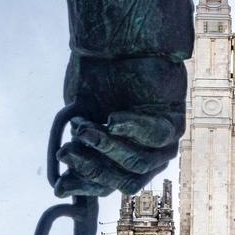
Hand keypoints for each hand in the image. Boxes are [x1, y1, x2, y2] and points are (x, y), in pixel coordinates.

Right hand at [52, 54, 186, 196]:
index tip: (59, 184)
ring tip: (86, 130)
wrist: (117, 45)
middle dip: (94, 170)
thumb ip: (77, 150)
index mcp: (120, 162)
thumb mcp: (80, 118)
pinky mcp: (175, 123)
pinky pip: (157, 136)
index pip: (105, 187)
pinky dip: (133, 129)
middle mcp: (145, 159)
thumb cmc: (99, 81)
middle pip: (125, 183)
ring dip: (109, 148)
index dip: (83, 187)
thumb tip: (60, 188)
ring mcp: (163, 145)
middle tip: (69, 150)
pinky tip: (114, 119)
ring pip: (139, 164)